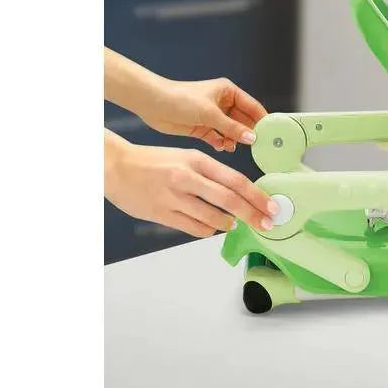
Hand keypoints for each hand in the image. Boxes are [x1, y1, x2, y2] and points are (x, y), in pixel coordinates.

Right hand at [105, 131, 277, 237]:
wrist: (115, 166)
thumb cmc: (153, 161)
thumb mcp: (185, 157)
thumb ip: (210, 174)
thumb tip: (237, 192)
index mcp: (196, 160)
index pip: (236, 180)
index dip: (257, 196)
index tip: (271, 207)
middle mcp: (187, 178)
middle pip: (229, 200)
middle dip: (253, 215)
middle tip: (266, 224)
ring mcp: (174, 197)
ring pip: (213, 218)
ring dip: (229, 224)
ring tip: (233, 223)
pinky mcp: (162, 214)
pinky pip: (194, 228)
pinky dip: (208, 230)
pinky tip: (211, 227)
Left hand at [139, 77, 267, 151]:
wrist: (152, 104)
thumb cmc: (180, 99)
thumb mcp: (210, 114)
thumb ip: (232, 127)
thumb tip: (252, 138)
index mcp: (228, 92)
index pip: (252, 107)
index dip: (262, 120)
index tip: (271, 134)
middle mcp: (223, 103)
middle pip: (244, 121)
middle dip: (248, 133)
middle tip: (257, 147)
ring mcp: (213, 117)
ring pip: (232, 131)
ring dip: (234, 140)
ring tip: (232, 146)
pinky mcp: (203, 128)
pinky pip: (219, 138)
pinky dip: (221, 143)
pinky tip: (221, 147)